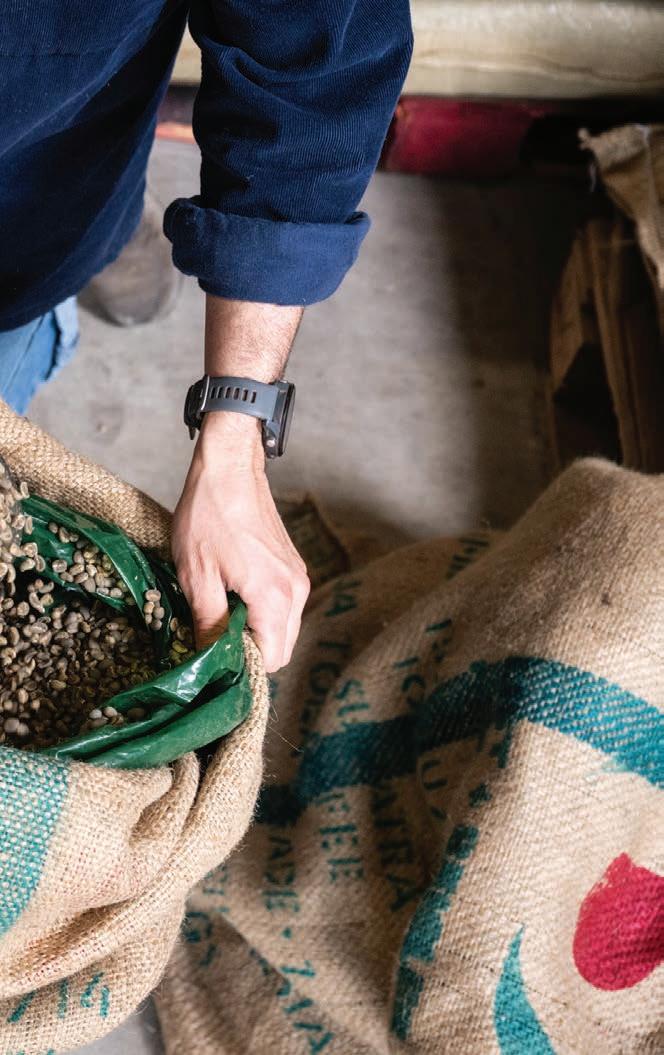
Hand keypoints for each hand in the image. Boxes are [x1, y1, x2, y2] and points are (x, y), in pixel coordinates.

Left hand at [172, 412, 309, 671]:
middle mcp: (295, 592)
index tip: (215, 659)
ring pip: (284, 629)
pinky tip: (234, 596)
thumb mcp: (197, 576)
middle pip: (282, 649)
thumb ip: (209, 624)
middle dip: (251, 652)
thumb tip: (210, 661)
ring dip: (257, 632)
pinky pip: (285, 607)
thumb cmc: (209, 516)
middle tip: (213, 638)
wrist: (229, 468)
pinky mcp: (293, 567)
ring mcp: (298, 578)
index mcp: (273, 598)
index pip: (272, 661)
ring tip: (221, 615)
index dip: (243, 667)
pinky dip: (264, 614)